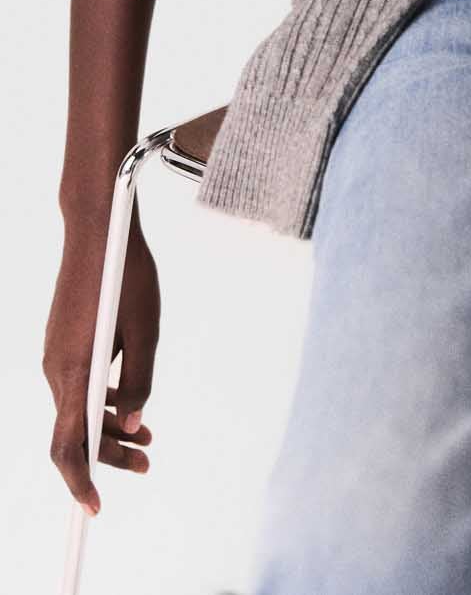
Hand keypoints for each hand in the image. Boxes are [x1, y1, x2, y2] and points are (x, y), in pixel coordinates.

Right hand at [44, 213, 157, 516]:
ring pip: (76, 409)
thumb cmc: (126, 274)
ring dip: (107, 429)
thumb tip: (135, 425)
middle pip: (74, 432)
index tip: (96, 508)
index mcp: (73, 369)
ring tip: (147, 441)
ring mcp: (55, 354)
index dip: (81, 482)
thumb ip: (139, 381)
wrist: (97, 229)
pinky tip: (126, 406)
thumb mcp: (147, 329)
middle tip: (148, 465)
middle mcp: (56, 367)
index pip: (67, 445)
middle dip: (109, 456)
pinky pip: (75, 387)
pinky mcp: (62, 342)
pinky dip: (99, 403)